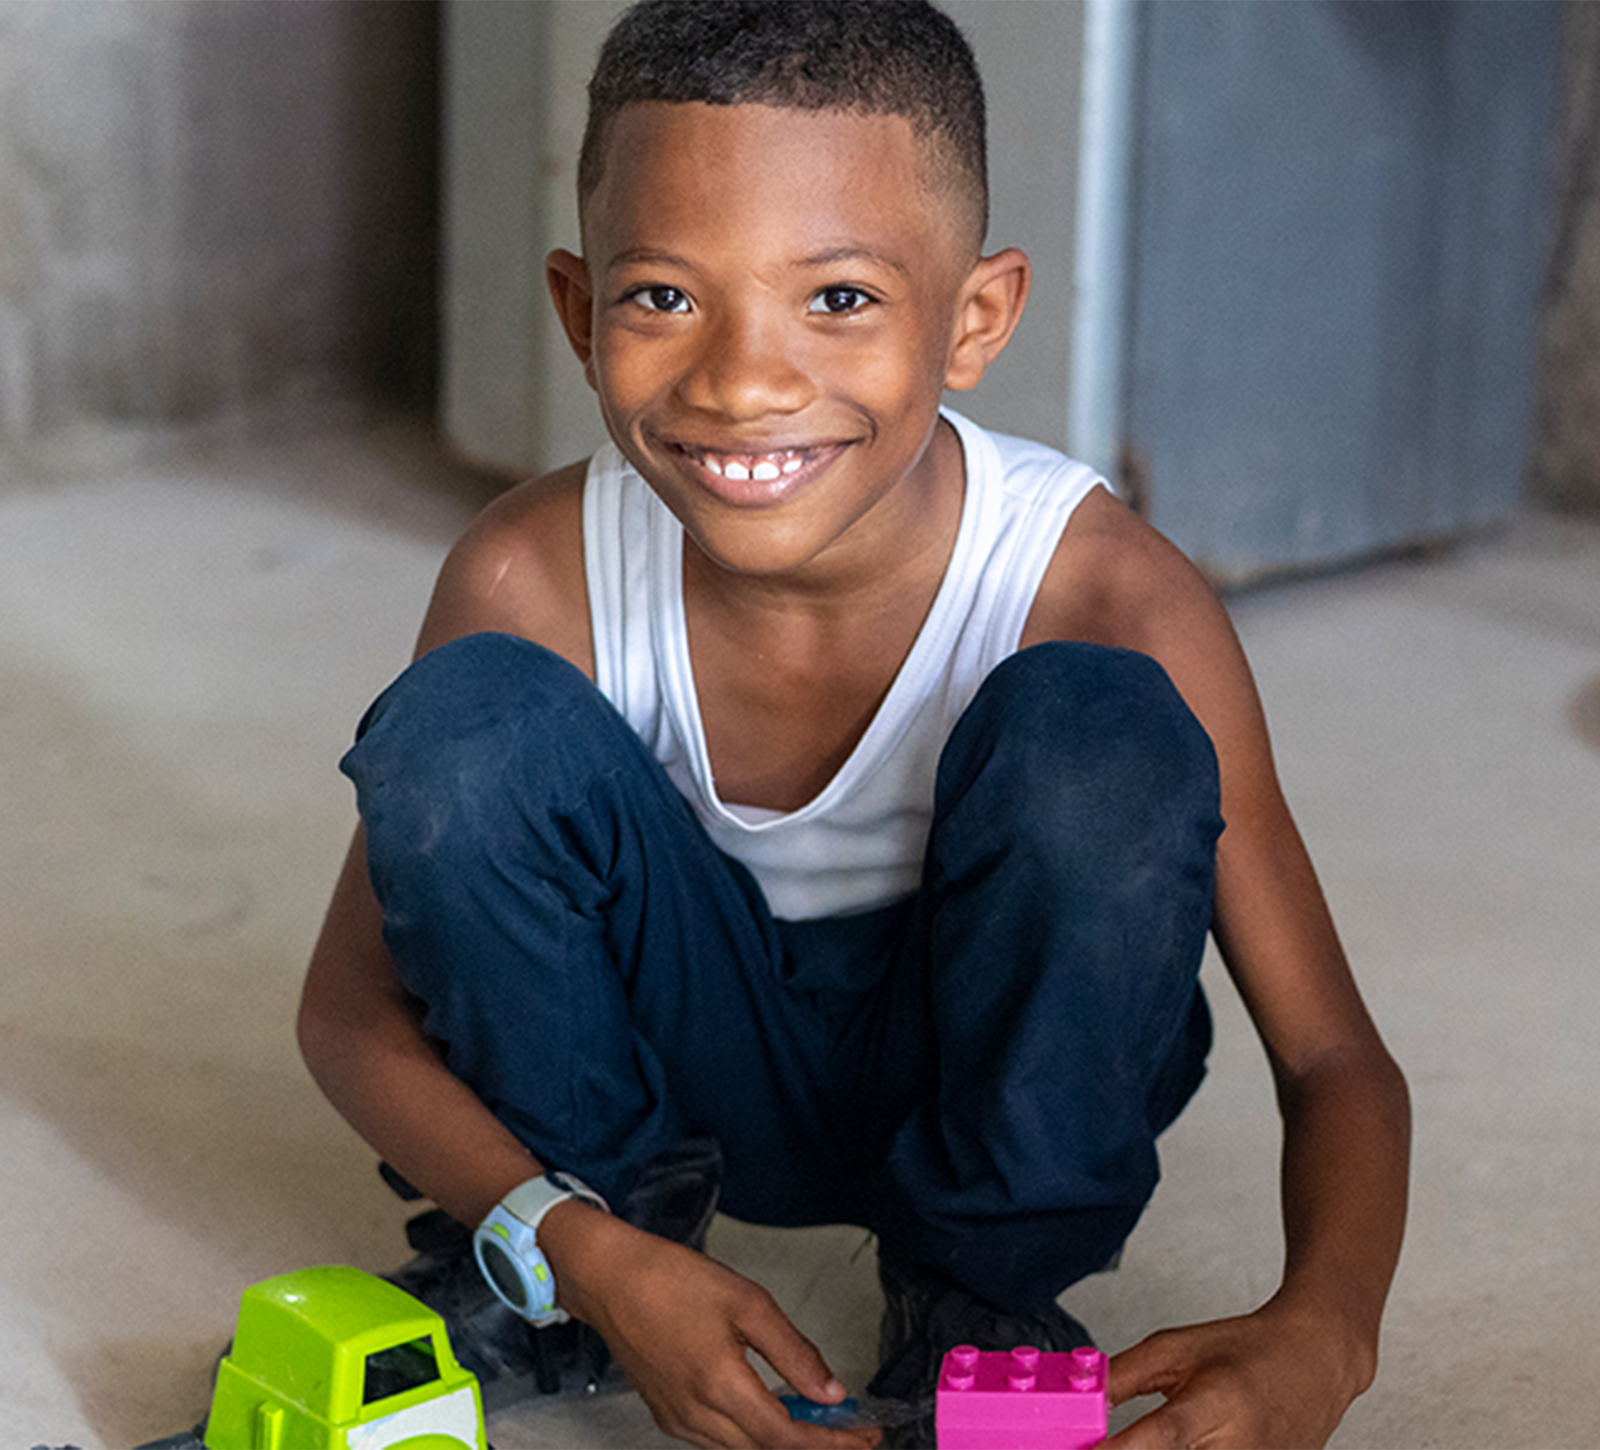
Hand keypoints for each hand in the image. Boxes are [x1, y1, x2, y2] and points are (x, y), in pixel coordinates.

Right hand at [543, 1207, 880, 1449]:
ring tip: (819, 1419)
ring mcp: (677, 1420)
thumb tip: (831, 1391)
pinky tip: (771, 1409)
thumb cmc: (672, 1280)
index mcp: (719, 1386)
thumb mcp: (747, 1302)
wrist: (611, 1278)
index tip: (864, 1435)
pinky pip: (718, 1440)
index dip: (831, 1443)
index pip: (787, 1439)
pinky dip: (752, 1433)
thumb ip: (793, 1352)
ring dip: (782, 1440)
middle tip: (852, 1429)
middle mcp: (696, 1415)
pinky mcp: (666, 1415)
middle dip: (814, 1445)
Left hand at [1103, 1300, 1375, 1448]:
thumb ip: (1122, 1376)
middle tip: (1108, 1444)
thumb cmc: (1245, 1349)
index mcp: (1215, 1404)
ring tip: (1150, 1438)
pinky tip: (1187, 1446)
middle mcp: (1240, 1448)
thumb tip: (1079, 1401)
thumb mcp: (1174, 1347)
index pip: (1157, 1439)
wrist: (1316, 1360)